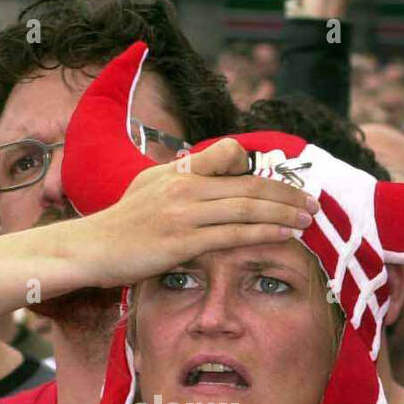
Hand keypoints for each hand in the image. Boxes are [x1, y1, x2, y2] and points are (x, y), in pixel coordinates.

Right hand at [80, 138, 317, 286]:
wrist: (90, 248)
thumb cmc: (121, 225)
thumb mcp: (150, 188)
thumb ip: (182, 181)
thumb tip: (208, 180)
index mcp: (179, 171)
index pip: (230, 155)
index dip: (262, 168)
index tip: (285, 182)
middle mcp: (184, 187)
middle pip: (248, 184)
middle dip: (287, 192)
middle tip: (313, 202)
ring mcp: (183, 213)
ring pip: (246, 208)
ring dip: (283, 212)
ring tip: (307, 219)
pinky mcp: (180, 242)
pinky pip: (231, 235)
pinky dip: (262, 233)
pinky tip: (283, 234)